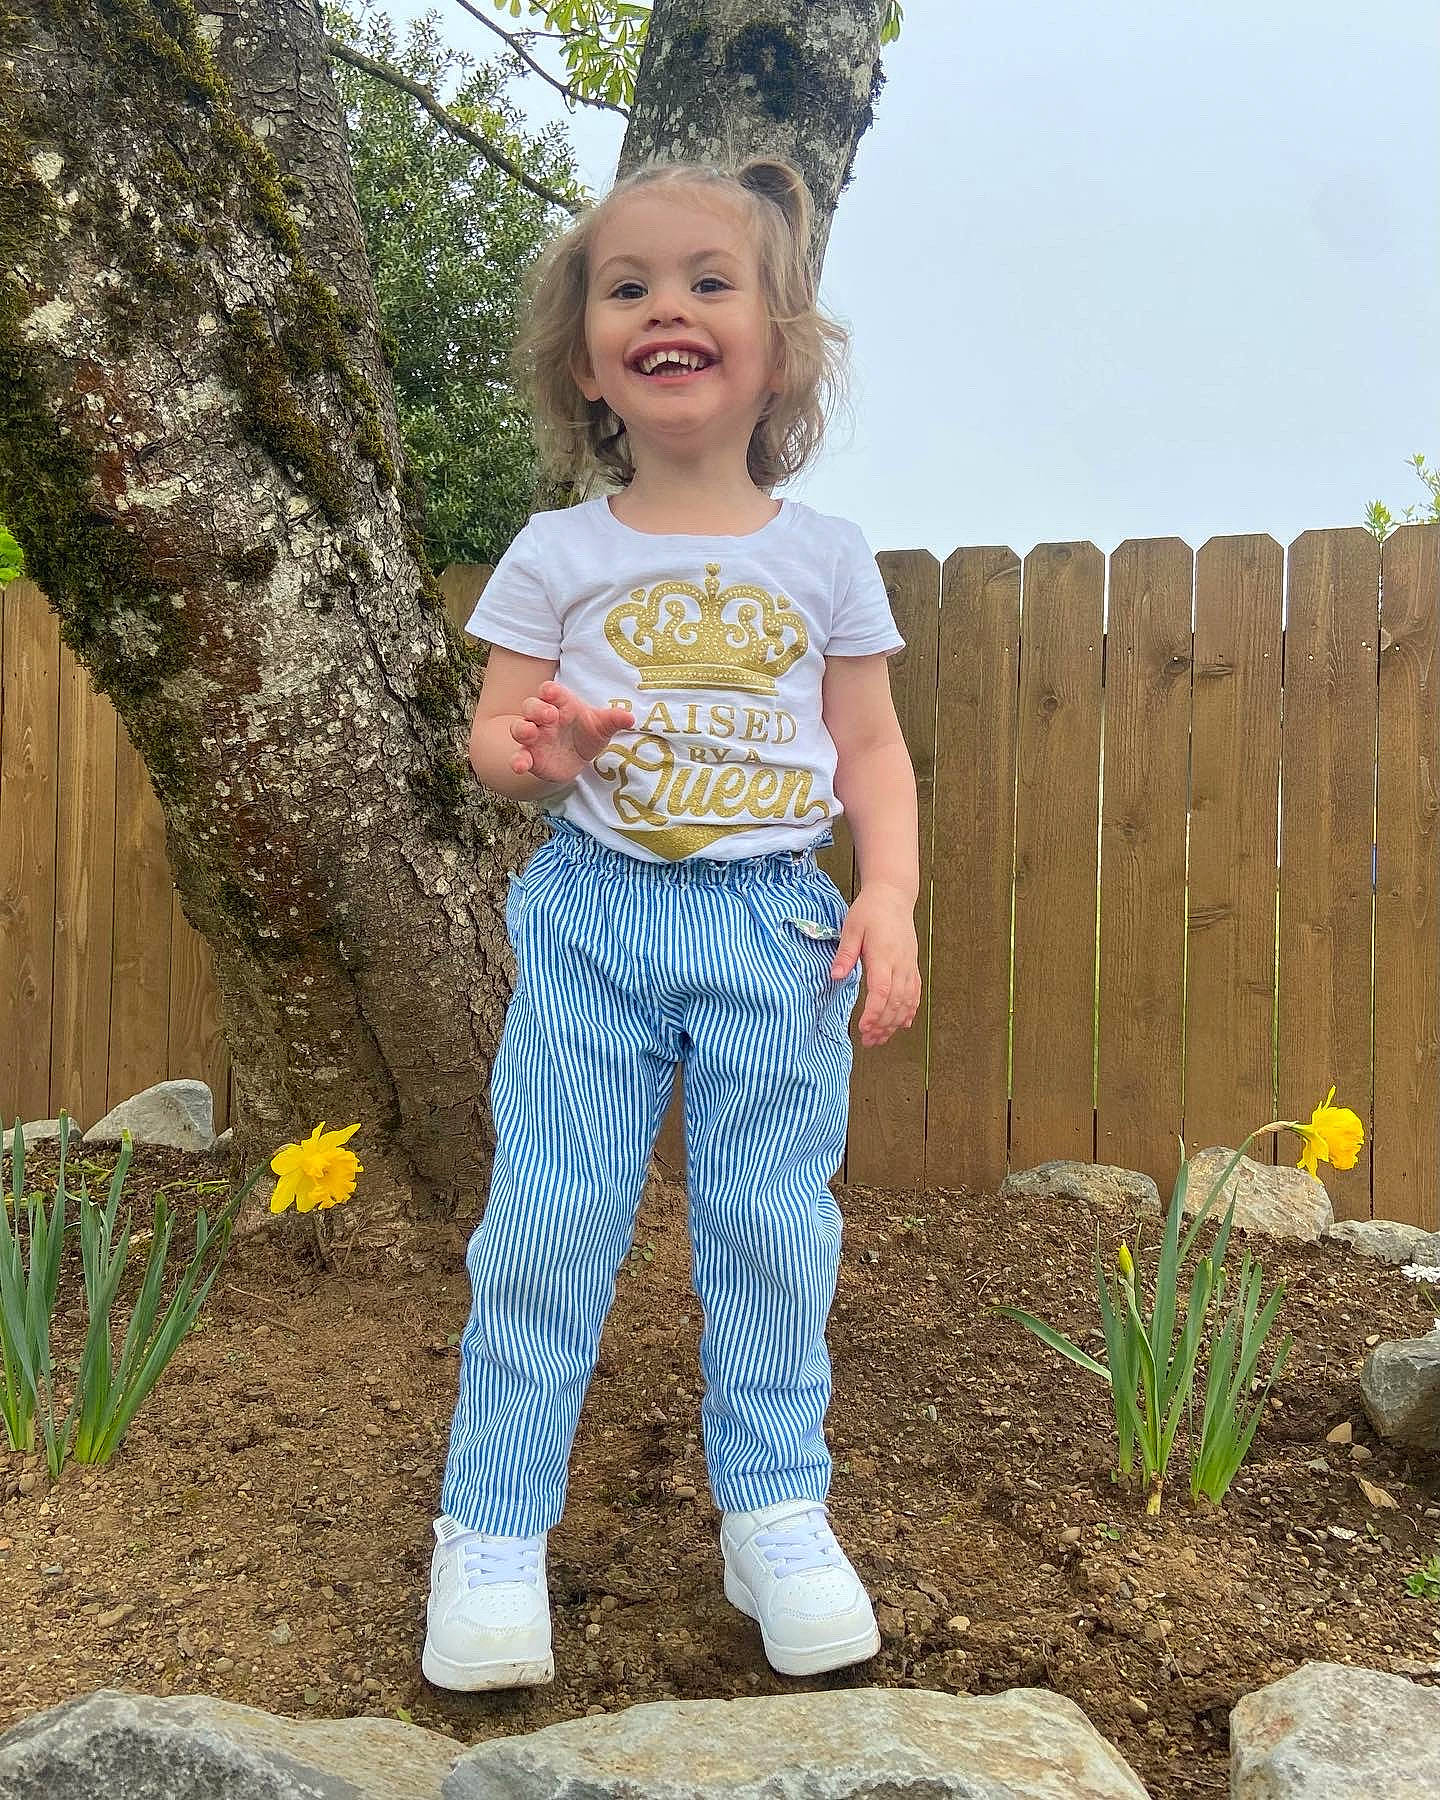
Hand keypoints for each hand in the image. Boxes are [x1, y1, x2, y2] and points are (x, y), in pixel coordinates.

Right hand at [509, 681, 633, 783]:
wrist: (576, 758)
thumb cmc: (587, 733)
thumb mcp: (602, 726)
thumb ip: (613, 719)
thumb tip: (630, 718)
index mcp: (560, 703)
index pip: (550, 691)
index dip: (550, 691)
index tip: (553, 693)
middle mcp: (543, 718)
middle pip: (531, 705)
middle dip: (537, 708)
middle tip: (550, 715)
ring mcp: (534, 737)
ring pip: (519, 727)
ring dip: (522, 729)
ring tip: (530, 733)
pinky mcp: (530, 757)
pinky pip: (519, 756)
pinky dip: (516, 760)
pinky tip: (519, 766)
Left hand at [829, 883, 921, 1048]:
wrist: (893, 897)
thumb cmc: (869, 911)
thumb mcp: (851, 928)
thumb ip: (845, 953)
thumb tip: (836, 976)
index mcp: (883, 955)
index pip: (881, 991)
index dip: (873, 1012)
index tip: (863, 1028)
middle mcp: (900, 964)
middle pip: (896, 1002)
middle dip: (883, 1025)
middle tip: (868, 1041)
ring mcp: (909, 965)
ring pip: (907, 1001)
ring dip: (895, 1023)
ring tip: (880, 1039)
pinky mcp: (912, 965)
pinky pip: (915, 993)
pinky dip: (910, 1011)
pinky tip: (903, 1025)